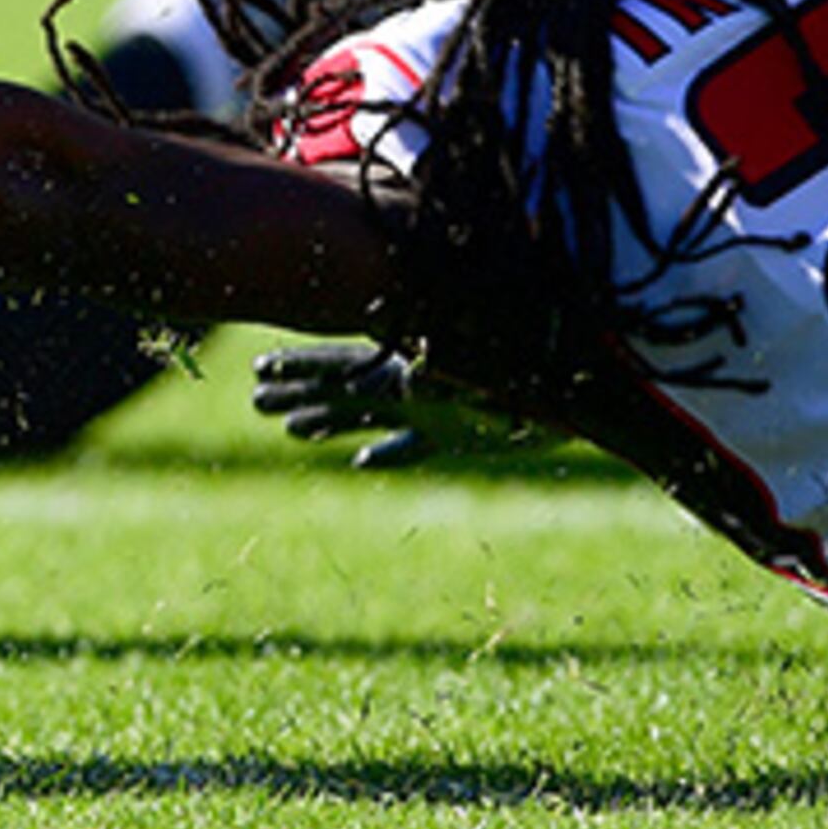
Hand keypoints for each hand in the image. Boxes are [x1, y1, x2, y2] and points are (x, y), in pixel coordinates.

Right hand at [250, 339, 532, 469]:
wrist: (572, 390)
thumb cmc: (531, 385)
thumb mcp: (486, 380)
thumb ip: (451, 379)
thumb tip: (414, 381)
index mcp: (410, 372)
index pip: (341, 371)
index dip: (301, 369)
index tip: (260, 367)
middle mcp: (411, 388)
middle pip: (341, 390)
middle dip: (298, 391)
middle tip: (254, 396)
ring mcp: (429, 413)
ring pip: (365, 417)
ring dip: (329, 422)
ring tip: (290, 430)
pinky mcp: (455, 436)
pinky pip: (410, 446)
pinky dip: (387, 453)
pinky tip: (364, 461)